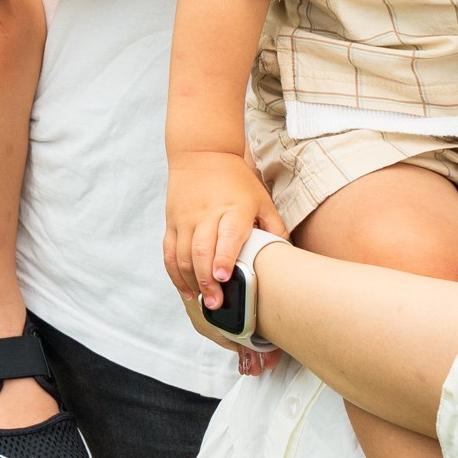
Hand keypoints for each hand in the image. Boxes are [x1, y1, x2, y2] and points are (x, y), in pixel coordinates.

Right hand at [163, 147, 276, 311]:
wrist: (202, 153)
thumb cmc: (237, 180)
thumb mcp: (262, 200)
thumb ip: (275, 228)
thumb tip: (288, 257)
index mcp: (232, 209)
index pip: (226, 236)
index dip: (224, 258)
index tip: (224, 278)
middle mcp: (206, 215)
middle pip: (201, 251)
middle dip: (207, 280)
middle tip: (215, 303)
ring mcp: (186, 219)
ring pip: (182, 255)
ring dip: (191, 281)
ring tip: (202, 302)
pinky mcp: (172, 223)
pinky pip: (169, 252)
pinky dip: (175, 274)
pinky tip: (186, 290)